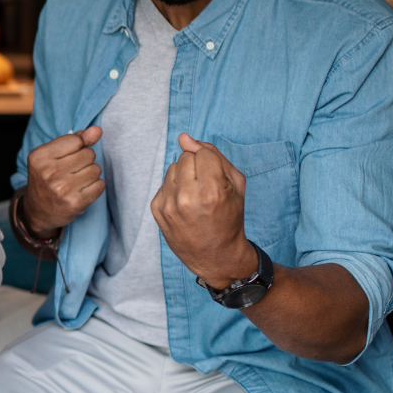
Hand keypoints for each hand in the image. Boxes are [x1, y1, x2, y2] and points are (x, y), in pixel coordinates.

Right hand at [19, 127, 105, 236]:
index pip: (76, 140)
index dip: (77, 147)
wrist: (38, 211)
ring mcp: (62, 189)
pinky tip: (82, 191)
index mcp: (39, 157)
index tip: (67, 157)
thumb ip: (76, 139)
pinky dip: (95, 187)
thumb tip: (97, 130)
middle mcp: (49, 173)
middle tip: (71, 171)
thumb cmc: (48, 177)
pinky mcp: (75, 203)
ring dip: (90, 174)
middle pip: (88, 154)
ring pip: (96, 169)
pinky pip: (100, 185)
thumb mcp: (53, 155)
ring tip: (76, 181)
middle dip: (85, 161)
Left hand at [152, 133, 256, 287]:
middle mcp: (186, 197)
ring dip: (184, 176)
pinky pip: (163, 183)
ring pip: (172, 167)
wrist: (216, 255)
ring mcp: (169, 205)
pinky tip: (184, 204)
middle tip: (206, 187)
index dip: (212, 163)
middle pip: (185, 157)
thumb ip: (213, 155)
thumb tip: (184, 137)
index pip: (203, 153)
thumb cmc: (230, 218)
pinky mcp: (157, 210)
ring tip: (195, 196)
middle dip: (197, 166)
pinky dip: (174, 189)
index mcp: (211, 190)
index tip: (216, 179)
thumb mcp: (235, 185)